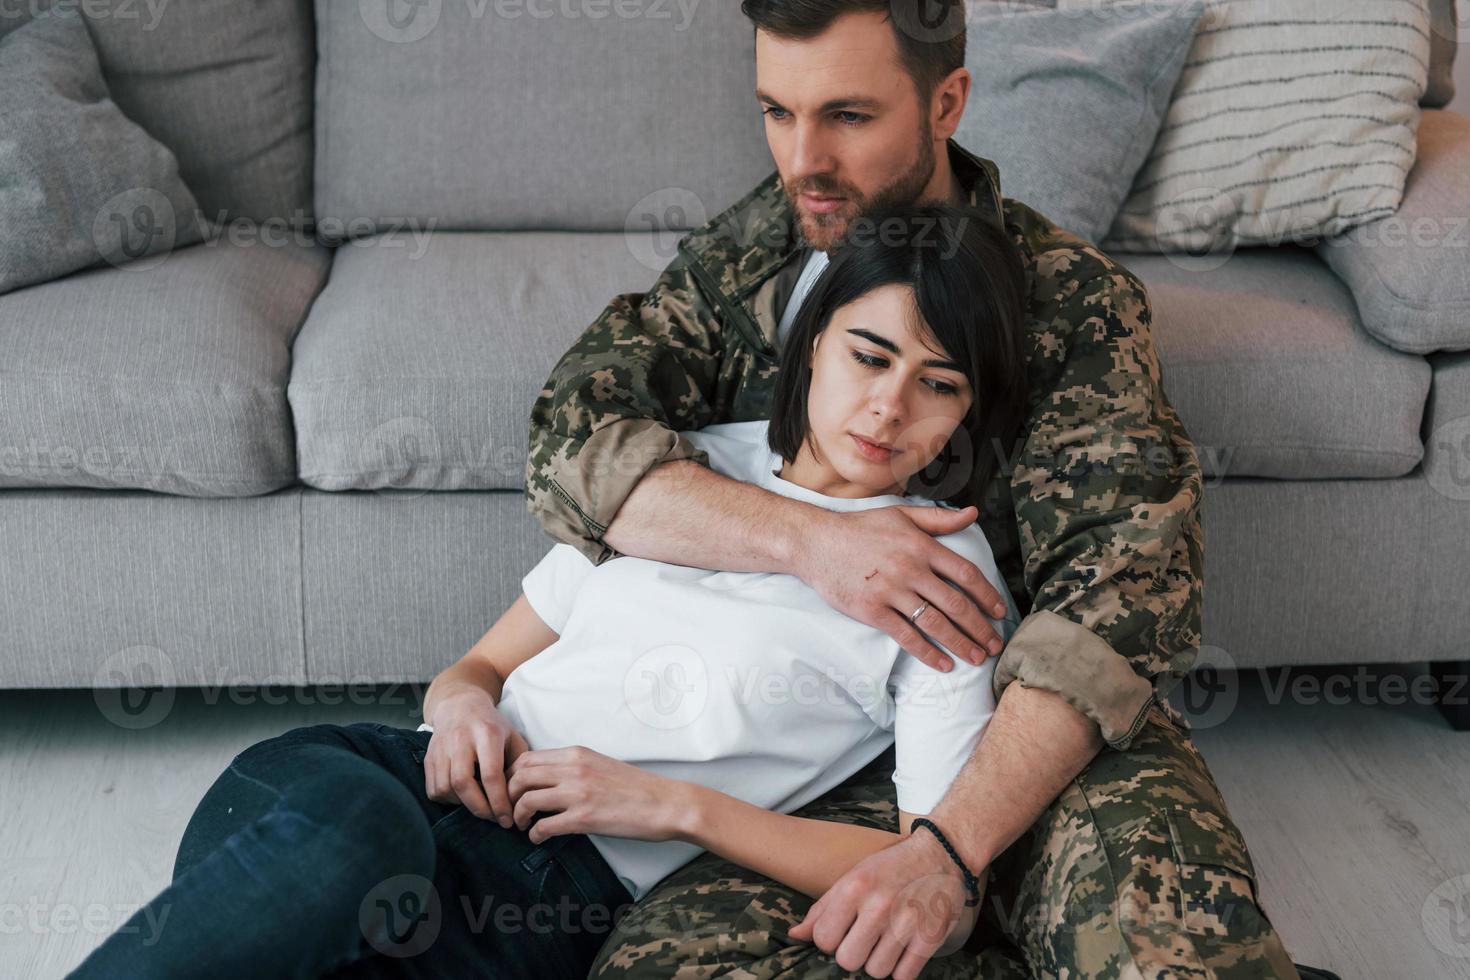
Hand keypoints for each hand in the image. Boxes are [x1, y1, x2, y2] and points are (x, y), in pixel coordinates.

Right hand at [422, 688, 529, 827]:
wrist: (459, 705)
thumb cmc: (491, 725)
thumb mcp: (512, 736)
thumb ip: (519, 764)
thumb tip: (521, 797)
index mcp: (486, 733)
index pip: (491, 775)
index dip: (499, 802)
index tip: (507, 819)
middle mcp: (460, 739)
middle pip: (463, 783)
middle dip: (479, 808)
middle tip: (493, 819)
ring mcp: (440, 748)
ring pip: (445, 788)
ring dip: (463, 805)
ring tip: (479, 805)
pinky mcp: (428, 757)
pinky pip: (433, 789)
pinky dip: (448, 800)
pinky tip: (462, 796)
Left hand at [505, 745, 685, 843]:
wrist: (665, 803)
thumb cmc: (636, 788)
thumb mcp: (600, 764)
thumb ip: (573, 767)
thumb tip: (547, 779)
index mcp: (576, 754)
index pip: (526, 758)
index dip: (511, 776)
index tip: (513, 791)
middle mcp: (573, 769)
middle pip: (519, 776)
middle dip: (508, 795)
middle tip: (511, 810)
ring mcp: (578, 793)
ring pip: (526, 799)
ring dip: (518, 816)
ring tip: (523, 825)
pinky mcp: (584, 818)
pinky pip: (543, 826)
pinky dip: (534, 834)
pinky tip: (539, 837)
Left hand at [788, 830, 984, 979]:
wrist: (941, 853)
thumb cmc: (890, 867)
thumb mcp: (853, 877)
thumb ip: (823, 908)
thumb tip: (795, 935)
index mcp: (855, 887)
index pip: (823, 938)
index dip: (830, 940)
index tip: (843, 932)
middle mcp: (879, 905)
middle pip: (848, 960)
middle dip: (854, 954)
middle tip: (865, 940)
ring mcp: (906, 923)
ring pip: (876, 971)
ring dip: (879, 963)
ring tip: (886, 943)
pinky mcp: (930, 937)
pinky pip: (904, 976)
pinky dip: (902, 970)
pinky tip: (904, 951)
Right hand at [794, 505, 1007, 672]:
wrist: (816, 543)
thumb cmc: (860, 528)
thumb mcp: (901, 515)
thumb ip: (939, 519)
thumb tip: (973, 513)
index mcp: (922, 546)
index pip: (966, 574)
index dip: (988, 595)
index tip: (1000, 612)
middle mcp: (911, 569)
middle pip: (956, 604)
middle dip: (980, 628)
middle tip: (995, 645)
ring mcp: (891, 591)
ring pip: (935, 623)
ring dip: (961, 643)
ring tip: (977, 658)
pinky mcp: (872, 611)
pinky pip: (906, 636)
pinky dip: (928, 653)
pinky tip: (943, 665)